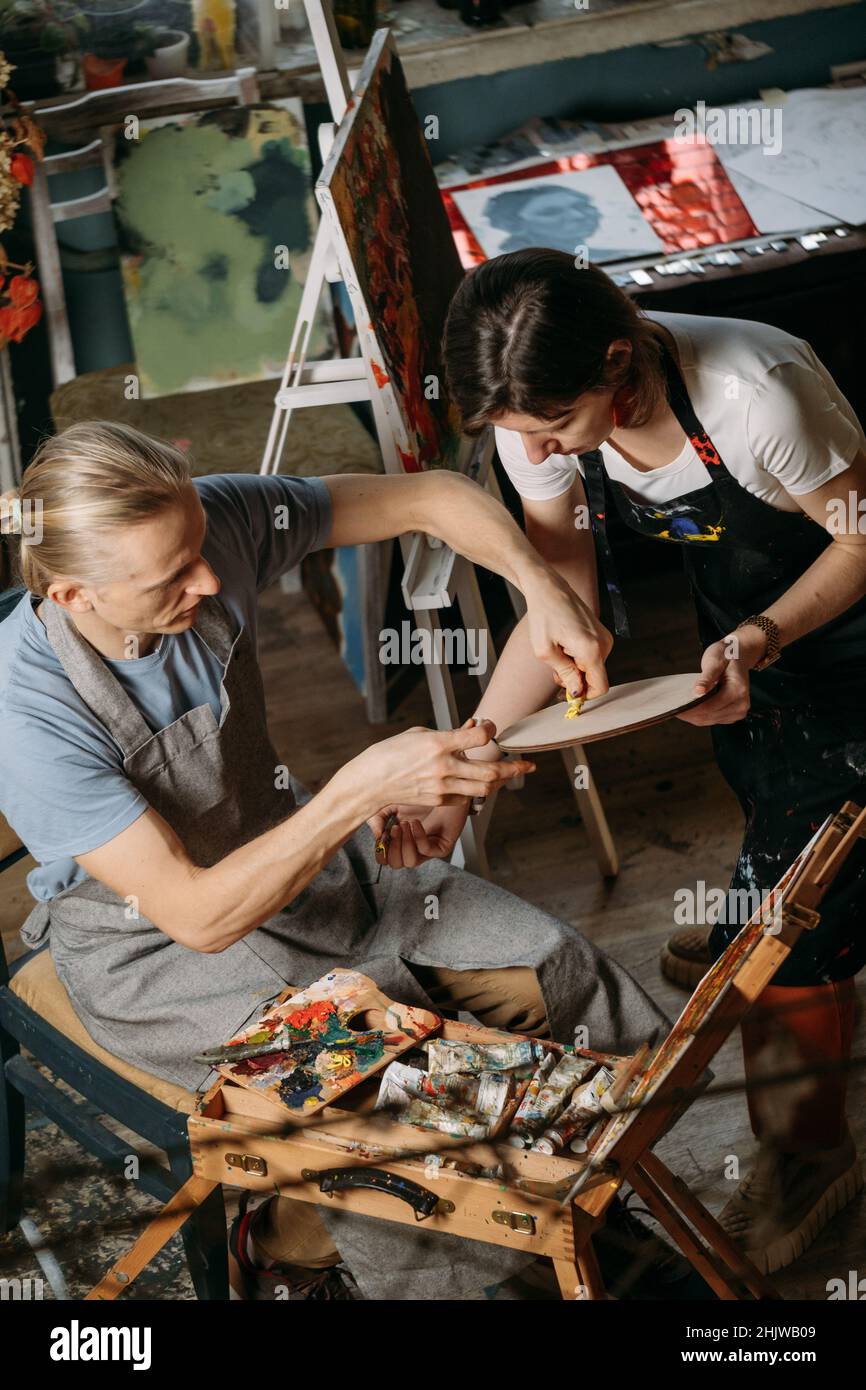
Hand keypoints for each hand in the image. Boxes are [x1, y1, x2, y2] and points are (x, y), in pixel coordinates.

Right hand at [341, 719, 534, 818]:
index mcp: (438, 743)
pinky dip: (477, 789)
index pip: (480, 737)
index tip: (492, 728)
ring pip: (484, 787)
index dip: (492, 729)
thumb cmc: (391, 753)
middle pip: (490, 770)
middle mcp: (443, 766)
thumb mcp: (419, 733)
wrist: (370, 782)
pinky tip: (479, 782)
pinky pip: (467, 797)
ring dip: (500, 780)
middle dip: (513, 767)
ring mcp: (442, 787)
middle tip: (526, 764)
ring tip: (509, 774)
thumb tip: (474, 727)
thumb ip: (449, 733)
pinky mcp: (439, 800)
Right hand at [368, 801, 470, 867]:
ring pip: (411, 862)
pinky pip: (426, 851)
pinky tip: (416, 823)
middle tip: (394, 828)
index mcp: (400, 839)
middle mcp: (413, 846)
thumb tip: (376, 837)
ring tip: (405, 825)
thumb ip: (377, 818)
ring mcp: (428, 847)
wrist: (442, 783)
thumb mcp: (390, 803)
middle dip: (392, 848)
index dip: (380, 852)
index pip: (385, 859)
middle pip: (396, 864)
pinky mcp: (443, 846)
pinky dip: (418, 837)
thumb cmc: (419, 793)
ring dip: (404, 844)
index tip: (382, 835)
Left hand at [522, 571, 611, 700]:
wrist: (548, 589)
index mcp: (592, 649)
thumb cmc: (543, 616)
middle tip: (555, 670)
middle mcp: (604, 643)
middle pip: (595, 678)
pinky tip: (565, 646)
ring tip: (558, 652)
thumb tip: (577, 692)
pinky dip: (578, 658)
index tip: (566, 694)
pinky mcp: (600, 633)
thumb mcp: (545, 651)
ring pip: (593, 667)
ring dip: (575, 668)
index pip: (600, 687)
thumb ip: (564, 674)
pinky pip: (593, 656)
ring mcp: (604, 637)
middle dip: (576, 680)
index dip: (584, 696)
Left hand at [677, 638, 751, 725]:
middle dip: (689, 713)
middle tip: (671, 707)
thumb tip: (698, 692)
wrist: (739, 655)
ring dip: (692, 716)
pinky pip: (711, 719)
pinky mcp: (733, 714)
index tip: (674, 706)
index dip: (691, 708)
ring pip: (708, 721)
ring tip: (679, 706)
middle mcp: (741, 704)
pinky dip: (699, 715)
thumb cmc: (727, 655)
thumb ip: (706, 678)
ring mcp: (738, 711)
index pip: (710, 706)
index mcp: (738, 690)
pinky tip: (690, 706)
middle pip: (708, 716)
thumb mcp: (715, 661)